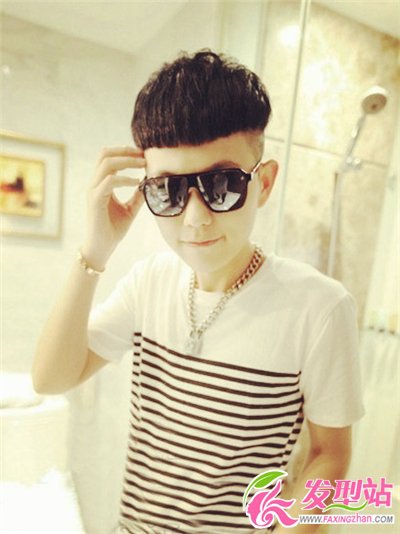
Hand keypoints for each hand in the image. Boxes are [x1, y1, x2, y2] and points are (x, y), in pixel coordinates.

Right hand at [81, 145, 145, 269]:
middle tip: (144, 154)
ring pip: (106, 163)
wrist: (102, 248)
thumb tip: (149, 184)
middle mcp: (95, 184)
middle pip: (105, 153)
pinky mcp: (95, 201)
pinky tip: (136, 182)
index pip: (109, 157)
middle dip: (125, 150)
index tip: (143, 154)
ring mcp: (93, 191)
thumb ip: (137, 196)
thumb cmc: (113, 229)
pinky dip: (124, 179)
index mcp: (101, 183)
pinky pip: (109, 181)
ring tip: (143, 164)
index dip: (126, 151)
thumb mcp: (129, 209)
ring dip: (127, 161)